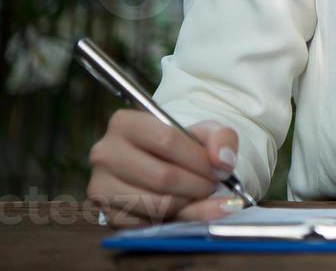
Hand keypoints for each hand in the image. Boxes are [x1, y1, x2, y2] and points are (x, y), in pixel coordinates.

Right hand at [86, 110, 243, 224]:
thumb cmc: (181, 145)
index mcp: (124, 123)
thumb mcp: (204, 132)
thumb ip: (222, 138)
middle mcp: (104, 153)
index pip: (167, 140)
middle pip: (163, 176)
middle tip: (212, 185)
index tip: (218, 169)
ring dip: (188, 204)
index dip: (199, 159)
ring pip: (156, 203)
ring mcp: (100, 186)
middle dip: (197, 185)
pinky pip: (148, 224)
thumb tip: (223, 162)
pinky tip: (182, 207)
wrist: (160, 164)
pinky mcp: (106, 214)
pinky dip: (172, 219)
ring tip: (198, 193)